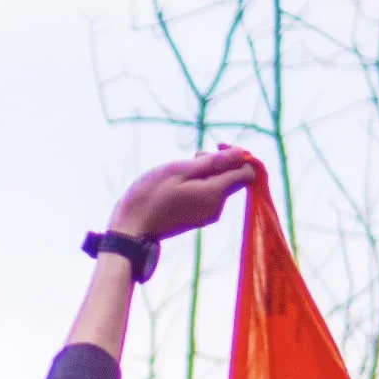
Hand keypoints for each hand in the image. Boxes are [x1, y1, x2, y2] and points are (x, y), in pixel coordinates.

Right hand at [109, 146, 255, 241]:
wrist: (131, 229)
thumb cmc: (151, 196)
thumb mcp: (180, 170)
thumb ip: (214, 163)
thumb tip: (242, 154)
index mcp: (215, 194)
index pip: (247, 172)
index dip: (238, 156)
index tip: (217, 148)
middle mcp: (217, 207)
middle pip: (233, 178)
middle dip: (219, 163)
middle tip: (193, 157)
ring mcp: (207, 216)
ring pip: (219, 186)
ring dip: (206, 173)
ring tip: (181, 171)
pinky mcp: (197, 219)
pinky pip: (208, 196)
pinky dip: (199, 185)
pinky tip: (179, 185)